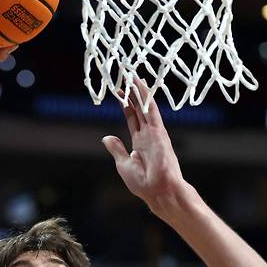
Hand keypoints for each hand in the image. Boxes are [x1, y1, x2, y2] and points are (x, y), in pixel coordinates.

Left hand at [102, 77, 186, 213]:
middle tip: (126, 76)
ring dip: (139, 91)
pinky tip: (141, 86)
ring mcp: (155, 132)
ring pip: (145, 106)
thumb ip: (117, 149)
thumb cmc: (143, 183)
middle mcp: (148, 135)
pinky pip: (152, 111)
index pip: (132, 118)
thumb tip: (106, 137)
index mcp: (140, 142)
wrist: (158, 191)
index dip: (125, 104)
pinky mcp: (159, 132)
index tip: (118, 92)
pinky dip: (146, 98)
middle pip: (139, 108)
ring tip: (132, 75)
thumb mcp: (123, 164)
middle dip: (132, 92)